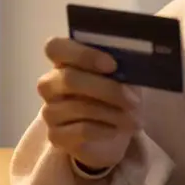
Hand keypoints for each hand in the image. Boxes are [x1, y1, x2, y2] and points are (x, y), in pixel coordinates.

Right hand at [37, 37, 140, 170]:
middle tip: (133, 100)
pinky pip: (81, 130)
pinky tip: (116, 130)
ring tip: (134, 119)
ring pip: (79, 107)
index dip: (83, 54)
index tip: (112, 65)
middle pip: (69, 79)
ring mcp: (50, 111)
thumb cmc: (114, 96)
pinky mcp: (56, 136)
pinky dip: (104, 130)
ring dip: (112, 113)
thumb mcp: (121, 77)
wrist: (113, 133)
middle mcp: (50, 84)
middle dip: (107, 89)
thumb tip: (127, 62)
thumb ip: (117, 65)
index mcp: (63, 61)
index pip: (55, 47)